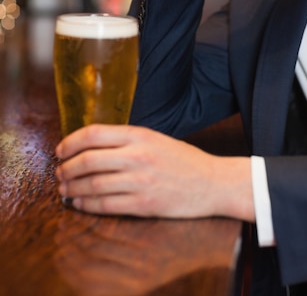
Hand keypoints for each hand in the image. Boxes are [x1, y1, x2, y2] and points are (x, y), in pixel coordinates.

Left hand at [55, 124, 253, 220]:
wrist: (213, 182)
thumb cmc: (184, 160)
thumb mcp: (156, 139)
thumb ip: (127, 140)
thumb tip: (92, 146)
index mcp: (140, 135)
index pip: (94, 134)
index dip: (71, 142)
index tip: (61, 150)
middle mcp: (138, 156)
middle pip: (89, 160)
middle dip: (67, 168)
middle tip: (59, 172)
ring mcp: (141, 181)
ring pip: (94, 184)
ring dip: (73, 188)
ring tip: (65, 189)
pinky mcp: (144, 204)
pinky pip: (106, 205)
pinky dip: (88, 205)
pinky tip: (81, 203)